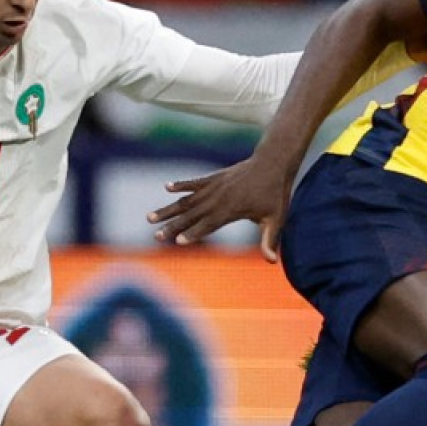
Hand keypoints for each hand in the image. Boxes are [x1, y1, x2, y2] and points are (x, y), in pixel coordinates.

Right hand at [147, 154, 291, 260]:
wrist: (273, 162)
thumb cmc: (275, 193)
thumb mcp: (276, 218)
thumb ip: (270, 241)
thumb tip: (271, 262)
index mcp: (231, 209)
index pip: (208, 224)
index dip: (193, 233)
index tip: (178, 242)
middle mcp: (219, 198)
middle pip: (191, 215)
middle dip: (173, 226)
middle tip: (156, 236)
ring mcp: (215, 186)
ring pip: (187, 200)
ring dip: (168, 209)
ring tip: (150, 217)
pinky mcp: (214, 177)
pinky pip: (194, 182)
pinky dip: (180, 184)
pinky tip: (167, 187)